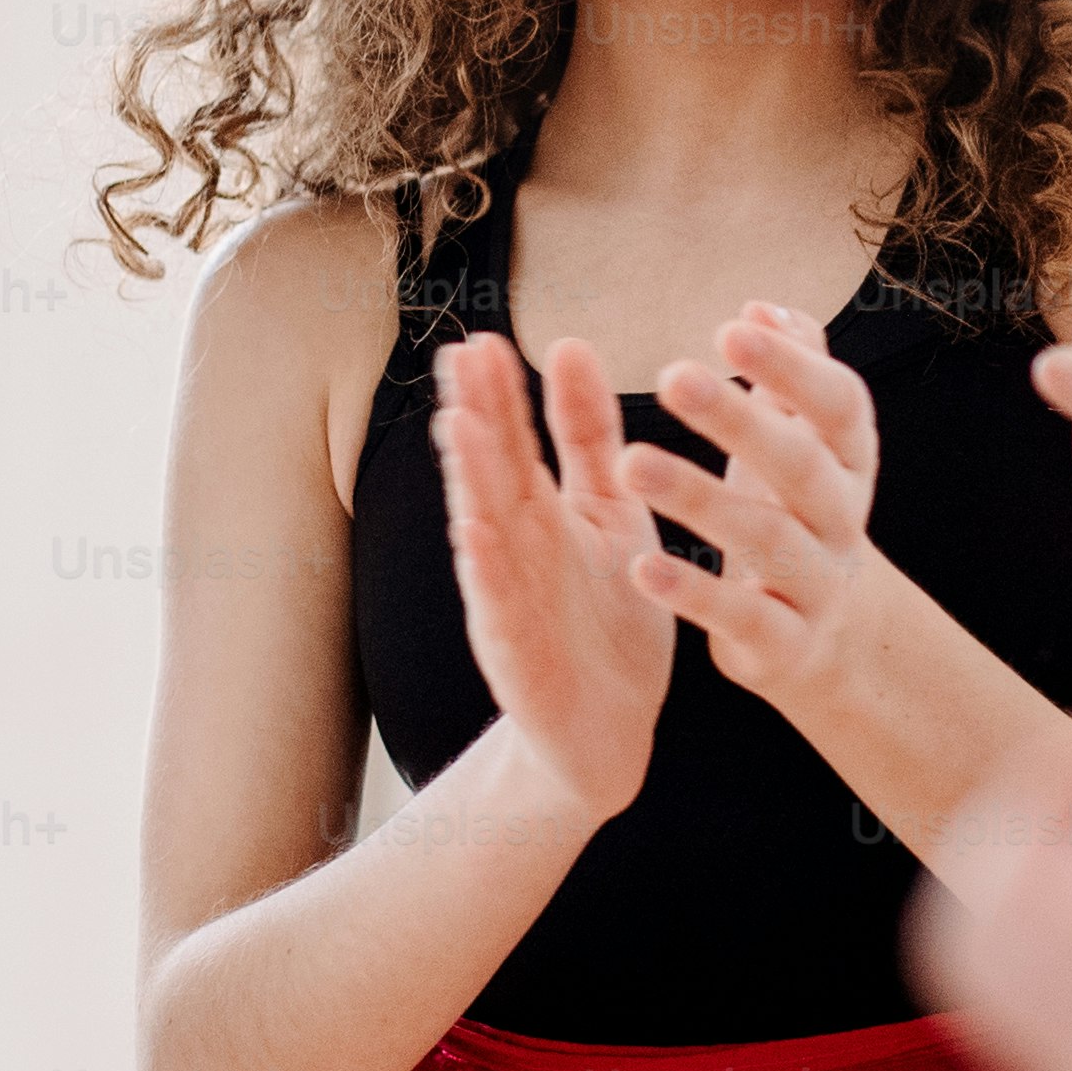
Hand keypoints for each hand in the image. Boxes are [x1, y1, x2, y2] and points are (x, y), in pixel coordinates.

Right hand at [433, 330, 675, 816]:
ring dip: (470, 479)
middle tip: (460, 357)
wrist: (611, 730)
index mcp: (543, 511)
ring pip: (484, 528)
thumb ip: (590, 439)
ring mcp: (509, 598)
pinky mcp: (516, 652)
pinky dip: (486, 568)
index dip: (501, 392)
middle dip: (476, 415)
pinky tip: (476, 531)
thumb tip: (570, 344)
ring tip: (460, 426)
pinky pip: (499, 605)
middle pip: (491, 471)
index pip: (517, 439)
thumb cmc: (608, 618)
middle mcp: (516, 547)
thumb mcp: (611, 513)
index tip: (484, 339)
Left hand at [617, 302, 901, 713]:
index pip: (839, 405)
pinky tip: (640, 565)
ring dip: (700, 499)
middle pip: (802, 464)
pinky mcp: (785, 643)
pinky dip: (693, 593)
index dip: (792, 367)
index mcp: (850, 460)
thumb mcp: (803, 444)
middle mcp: (844, 519)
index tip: (732, 326)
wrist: (829, 636)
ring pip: (768, 538)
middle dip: (740, 419)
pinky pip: (742, 616)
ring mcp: (819, 584)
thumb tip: (766, 307)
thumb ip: (791, 375)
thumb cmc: (797, 514)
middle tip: (672, 376)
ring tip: (631, 464)